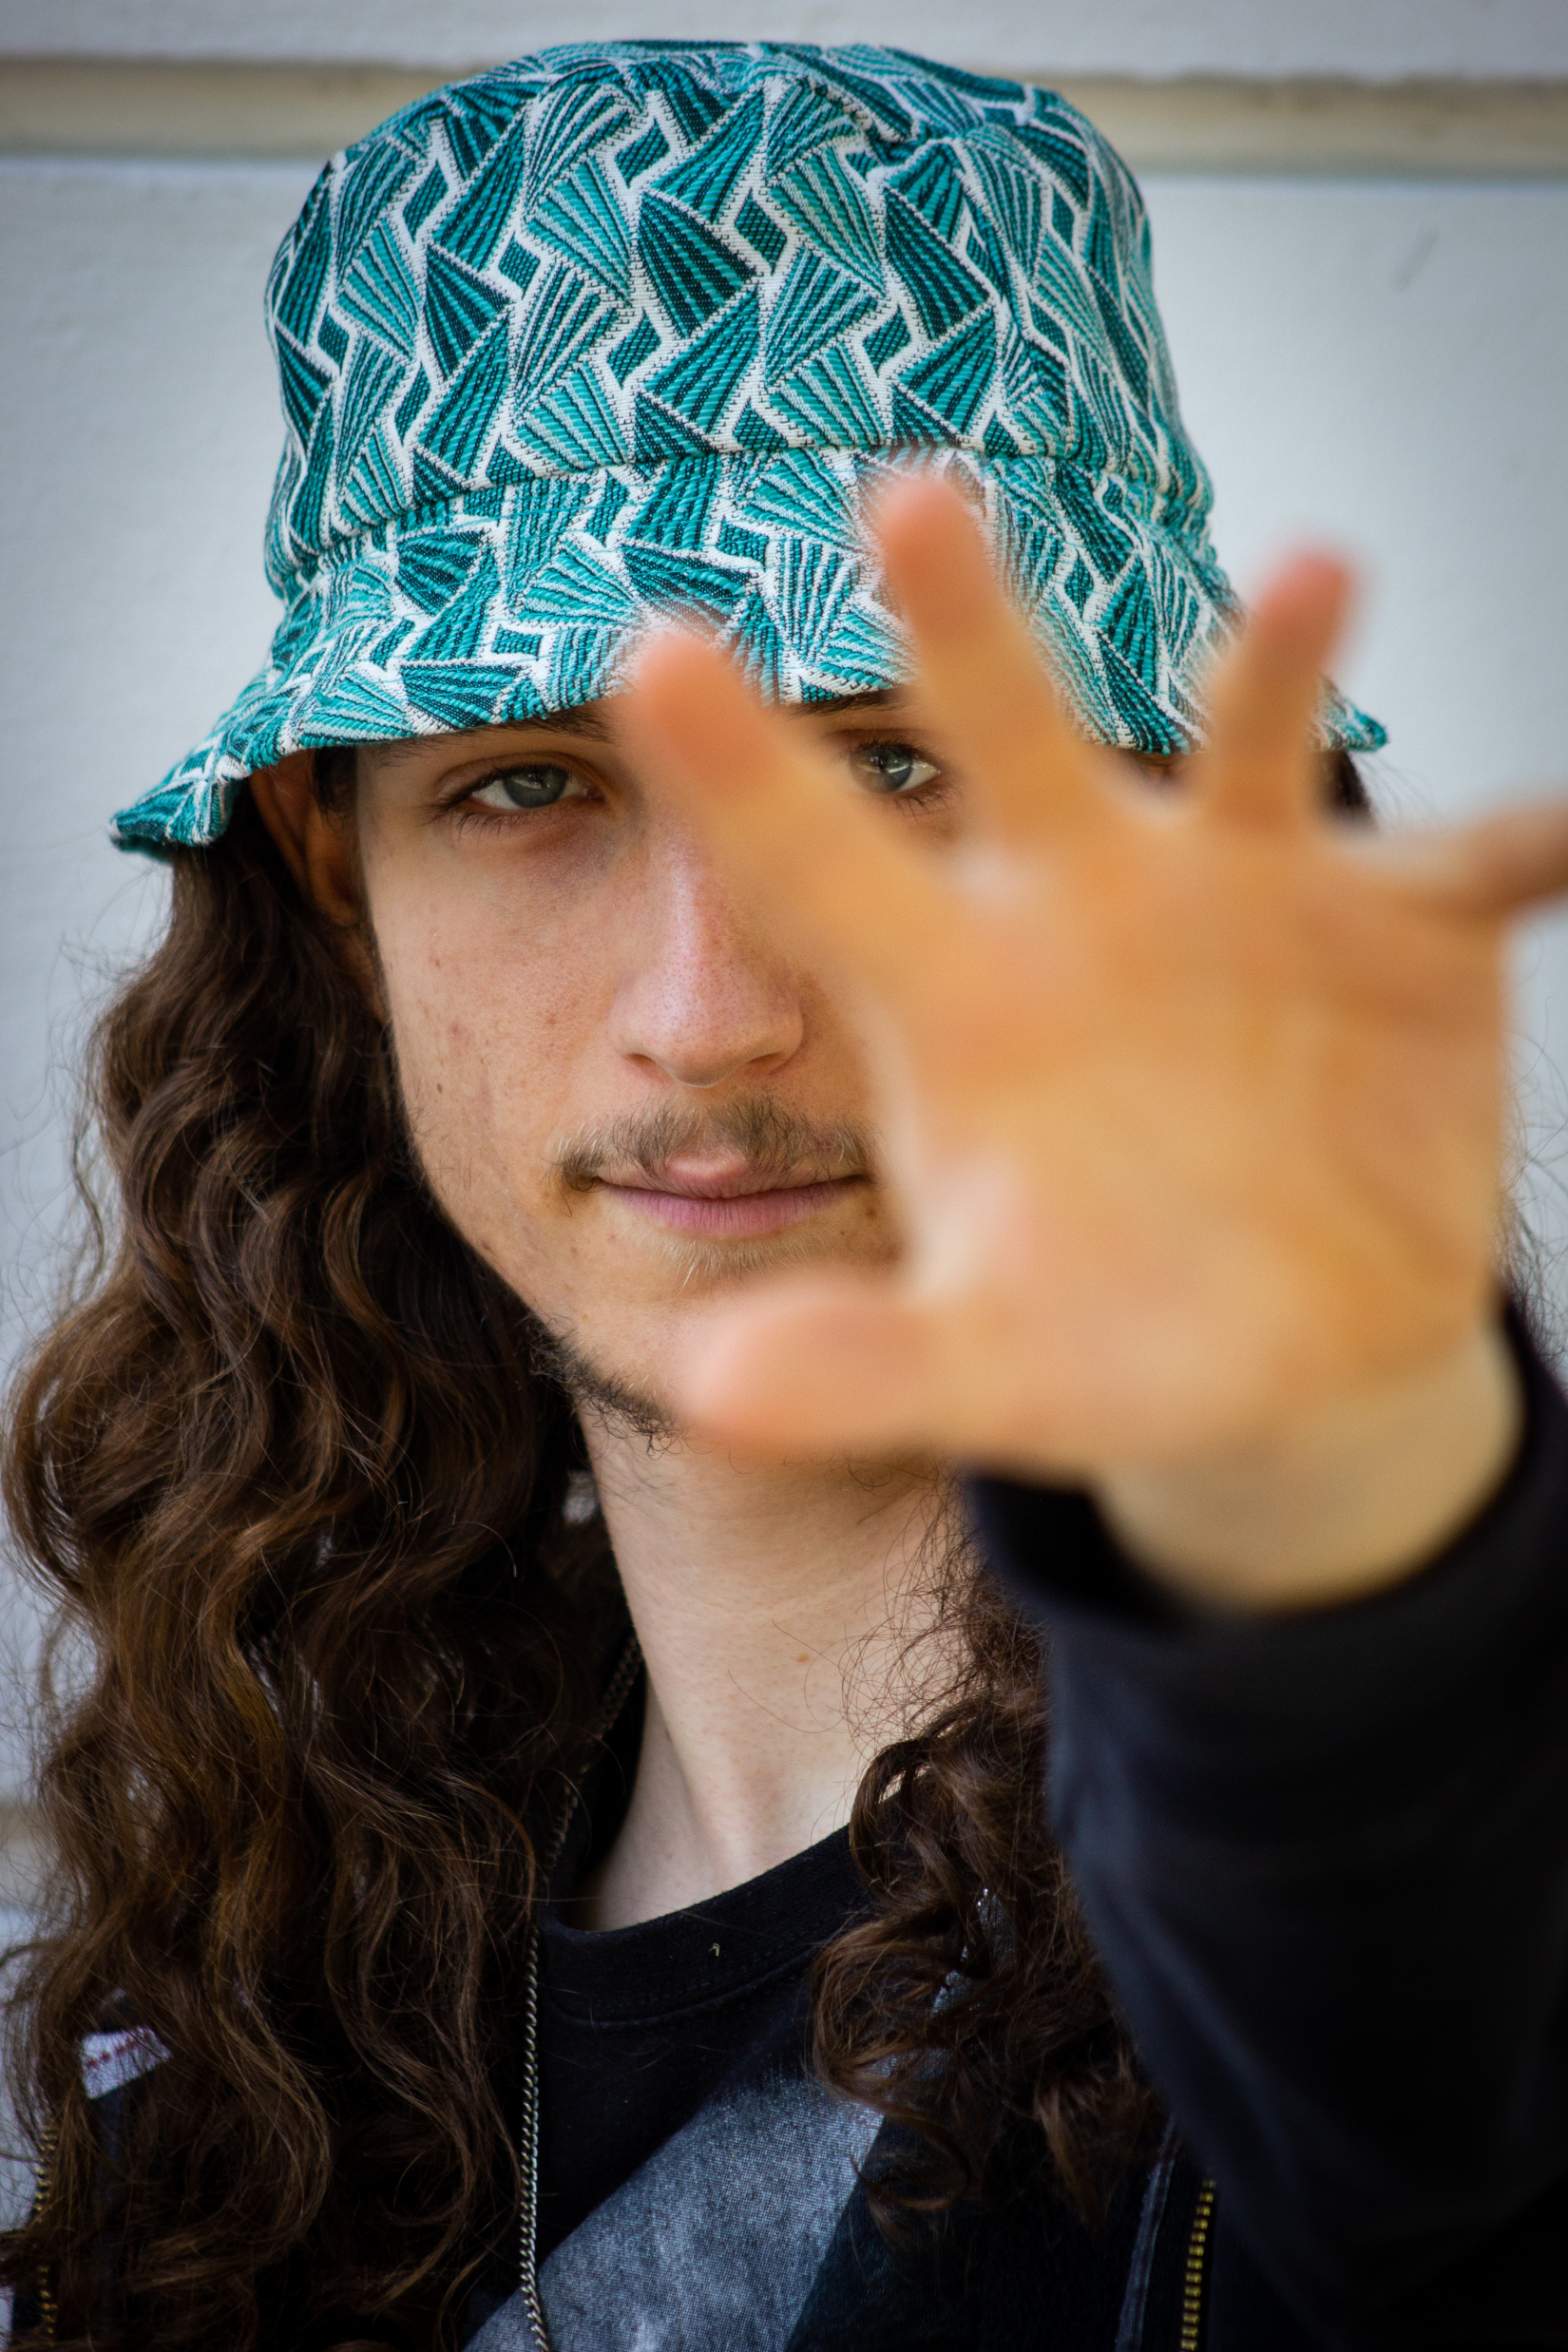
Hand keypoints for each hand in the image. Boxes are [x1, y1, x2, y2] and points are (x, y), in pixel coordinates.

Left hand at [619, 480, 1567, 1602]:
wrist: (1297, 1347)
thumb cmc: (1108, 1332)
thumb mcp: (987, 1363)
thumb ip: (861, 1367)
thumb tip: (705, 1397)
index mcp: (957, 994)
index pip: (818, 864)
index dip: (736, 769)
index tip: (646, 652)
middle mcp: (1089, 902)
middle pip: (1010, 738)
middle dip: (964, 626)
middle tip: (907, 502)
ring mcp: (1251, 894)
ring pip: (1249, 745)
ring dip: (1272, 662)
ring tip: (1310, 577)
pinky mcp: (1408, 928)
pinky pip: (1474, 864)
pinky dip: (1517, 845)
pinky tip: (1549, 836)